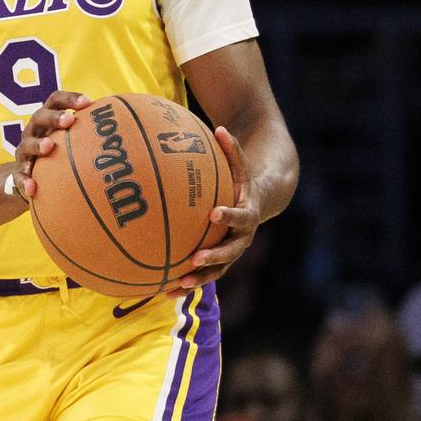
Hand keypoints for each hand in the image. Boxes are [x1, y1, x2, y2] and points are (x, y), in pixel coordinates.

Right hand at [9, 92, 85, 202]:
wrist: (31, 179)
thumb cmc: (62, 155)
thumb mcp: (76, 142)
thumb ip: (95, 136)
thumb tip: (137, 133)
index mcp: (48, 120)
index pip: (56, 101)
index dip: (70, 98)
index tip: (87, 102)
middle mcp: (34, 131)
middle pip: (39, 116)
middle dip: (54, 117)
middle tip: (69, 120)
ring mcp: (24, 152)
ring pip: (26, 144)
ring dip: (37, 144)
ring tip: (48, 147)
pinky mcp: (19, 172)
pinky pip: (19, 177)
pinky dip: (25, 182)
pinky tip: (33, 189)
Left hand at [168, 124, 254, 292]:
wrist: (258, 203)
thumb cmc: (242, 181)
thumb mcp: (241, 166)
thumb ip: (232, 149)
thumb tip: (220, 128)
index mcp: (247, 214)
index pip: (240, 216)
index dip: (228, 215)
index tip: (214, 213)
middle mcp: (241, 237)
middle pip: (230, 252)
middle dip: (214, 257)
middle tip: (196, 258)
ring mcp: (230, 252)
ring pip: (216, 271)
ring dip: (197, 279)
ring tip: (176, 285)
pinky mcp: (218, 262)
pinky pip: (202, 275)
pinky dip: (184, 283)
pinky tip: (162, 292)